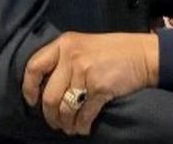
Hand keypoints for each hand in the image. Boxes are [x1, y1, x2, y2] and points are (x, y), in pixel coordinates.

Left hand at [22, 32, 157, 135]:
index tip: (32, 101)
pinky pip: (83, 114)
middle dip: (50, 116)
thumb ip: (64, 59)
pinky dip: (81, 125)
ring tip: (70, 128)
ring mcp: (85, 72)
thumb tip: (44, 88)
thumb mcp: (84, 45)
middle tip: (55, 123)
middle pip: (49, 95)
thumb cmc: (113, 51)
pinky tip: (83, 128)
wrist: (143, 55)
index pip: (34, 67)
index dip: (29, 88)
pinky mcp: (99, 88)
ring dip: (66, 124)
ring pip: (65, 108)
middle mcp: (71, 56)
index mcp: (64, 43)